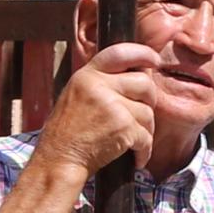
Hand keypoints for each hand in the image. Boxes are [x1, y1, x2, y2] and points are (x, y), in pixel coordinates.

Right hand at [34, 41, 159, 178]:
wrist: (59, 160)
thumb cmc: (66, 133)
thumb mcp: (75, 95)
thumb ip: (100, 82)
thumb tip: (135, 75)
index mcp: (86, 75)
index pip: (120, 52)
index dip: (143, 54)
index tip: (154, 60)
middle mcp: (99, 86)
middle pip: (144, 82)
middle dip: (149, 100)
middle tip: (141, 113)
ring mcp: (112, 106)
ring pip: (148, 112)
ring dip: (145, 130)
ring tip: (132, 140)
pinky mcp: (123, 127)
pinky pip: (146, 136)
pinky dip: (144, 150)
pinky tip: (136, 156)